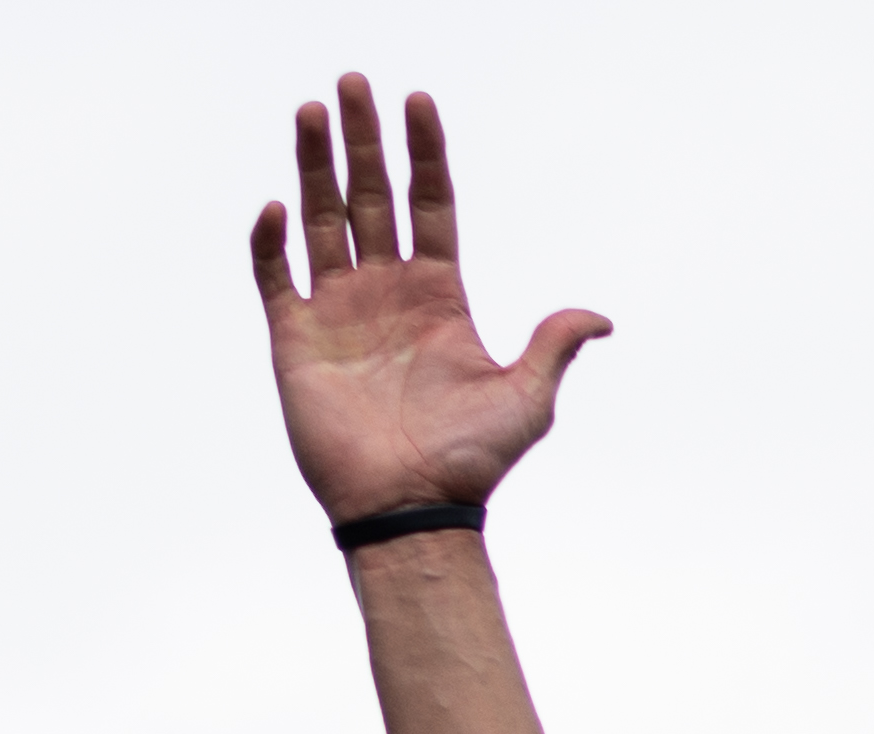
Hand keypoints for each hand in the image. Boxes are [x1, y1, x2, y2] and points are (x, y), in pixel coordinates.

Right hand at [248, 77, 608, 524]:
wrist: (412, 510)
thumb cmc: (470, 461)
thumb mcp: (528, 399)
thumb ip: (553, 347)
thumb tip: (602, 319)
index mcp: (438, 295)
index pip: (429, 204)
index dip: (424, 154)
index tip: (419, 101)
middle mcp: (385, 292)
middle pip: (370, 196)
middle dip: (362, 139)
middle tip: (352, 82)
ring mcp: (337, 312)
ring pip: (322, 219)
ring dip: (314, 165)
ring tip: (310, 110)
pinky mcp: (295, 340)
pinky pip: (276, 277)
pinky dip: (271, 242)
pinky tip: (277, 205)